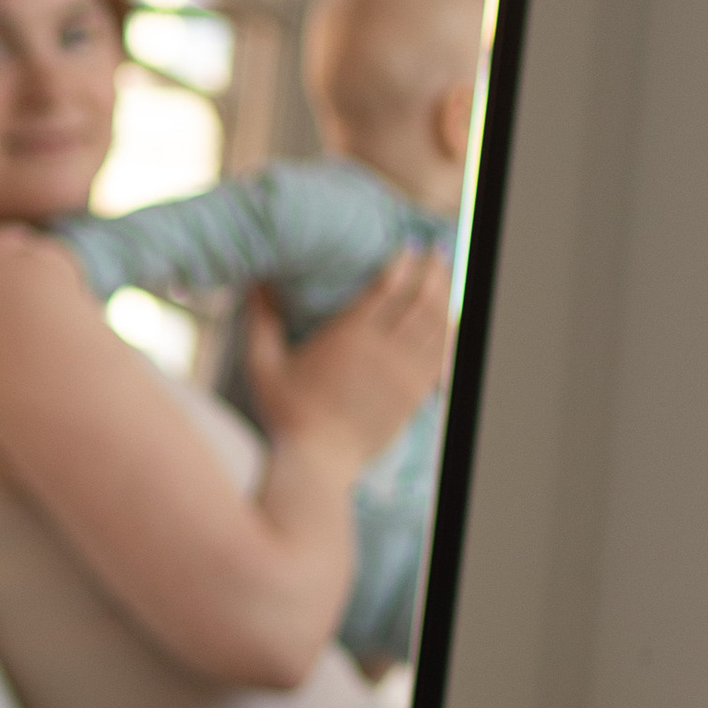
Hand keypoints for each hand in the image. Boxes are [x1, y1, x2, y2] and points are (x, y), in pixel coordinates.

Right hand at [245, 249, 451, 471]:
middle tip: (437, 251)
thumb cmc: (285, 414)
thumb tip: (254, 282)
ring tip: (447, 276)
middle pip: (420, 300)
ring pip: (437, 325)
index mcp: (349, 337)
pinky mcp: (414, 395)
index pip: (386, 288)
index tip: (408, 245)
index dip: (401, 263)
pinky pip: (443, 356)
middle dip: (433, 271)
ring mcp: (404, 374)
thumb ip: (260, 320)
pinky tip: (453, 318)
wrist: (318, 462)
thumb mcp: (262, 364)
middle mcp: (383, 351)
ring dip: (446, 296)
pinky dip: (452, 333)